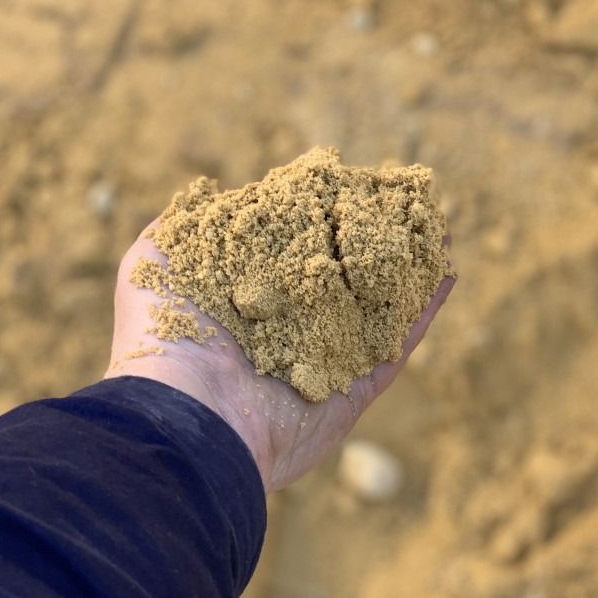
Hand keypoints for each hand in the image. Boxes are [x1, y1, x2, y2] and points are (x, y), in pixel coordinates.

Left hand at [104, 222, 454, 493]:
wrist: (189, 415)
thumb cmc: (164, 334)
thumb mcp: (153, 261)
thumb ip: (181, 225)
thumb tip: (212, 194)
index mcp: (244, 294)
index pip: (292, 243)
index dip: (322, 212)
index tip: (349, 181)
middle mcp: (286, 325)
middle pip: (340, 271)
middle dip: (371, 237)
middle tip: (404, 201)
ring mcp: (322, 358)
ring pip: (375, 304)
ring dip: (406, 267)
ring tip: (436, 228)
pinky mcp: (351, 391)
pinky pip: (395, 347)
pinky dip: (421, 312)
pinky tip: (445, 273)